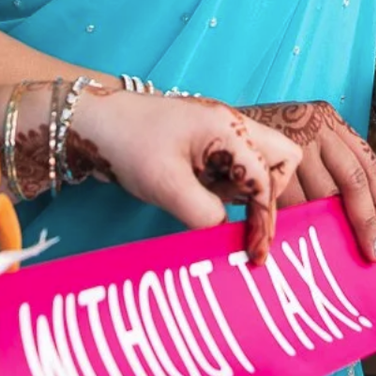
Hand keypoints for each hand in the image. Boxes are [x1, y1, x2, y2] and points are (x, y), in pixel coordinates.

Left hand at [47, 87, 302, 265]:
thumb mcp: (166, 186)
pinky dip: (227, 188)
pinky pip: (234, 167)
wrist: (93, 122)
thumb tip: (227, 234)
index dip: (264, 219)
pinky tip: (197, 195)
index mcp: (228, 129)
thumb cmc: (129, 145)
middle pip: (281, 158)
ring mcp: (220, 134)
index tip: (254, 253)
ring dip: (245, 191)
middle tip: (245, 217)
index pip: (265, 179)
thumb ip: (204, 214)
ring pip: (259, 163)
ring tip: (205, 199)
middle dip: (270, 193)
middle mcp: (232, 126)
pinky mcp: (207, 144)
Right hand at [242, 101, 375, 264]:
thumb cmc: (262, 142)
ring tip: (334, 252)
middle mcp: (313, 126)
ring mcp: (288, 141)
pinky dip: (294, 224)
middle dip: (363, 222)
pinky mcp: (264, 161)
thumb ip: (326, 165)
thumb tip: (362, 217)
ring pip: (318, 196)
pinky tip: (298, 238)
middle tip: (374, 253)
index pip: (366, 163)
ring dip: (325, 227)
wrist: (214, 127)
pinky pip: (287, 202)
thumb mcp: (300, 137)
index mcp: (329, 121)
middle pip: (350, 182)